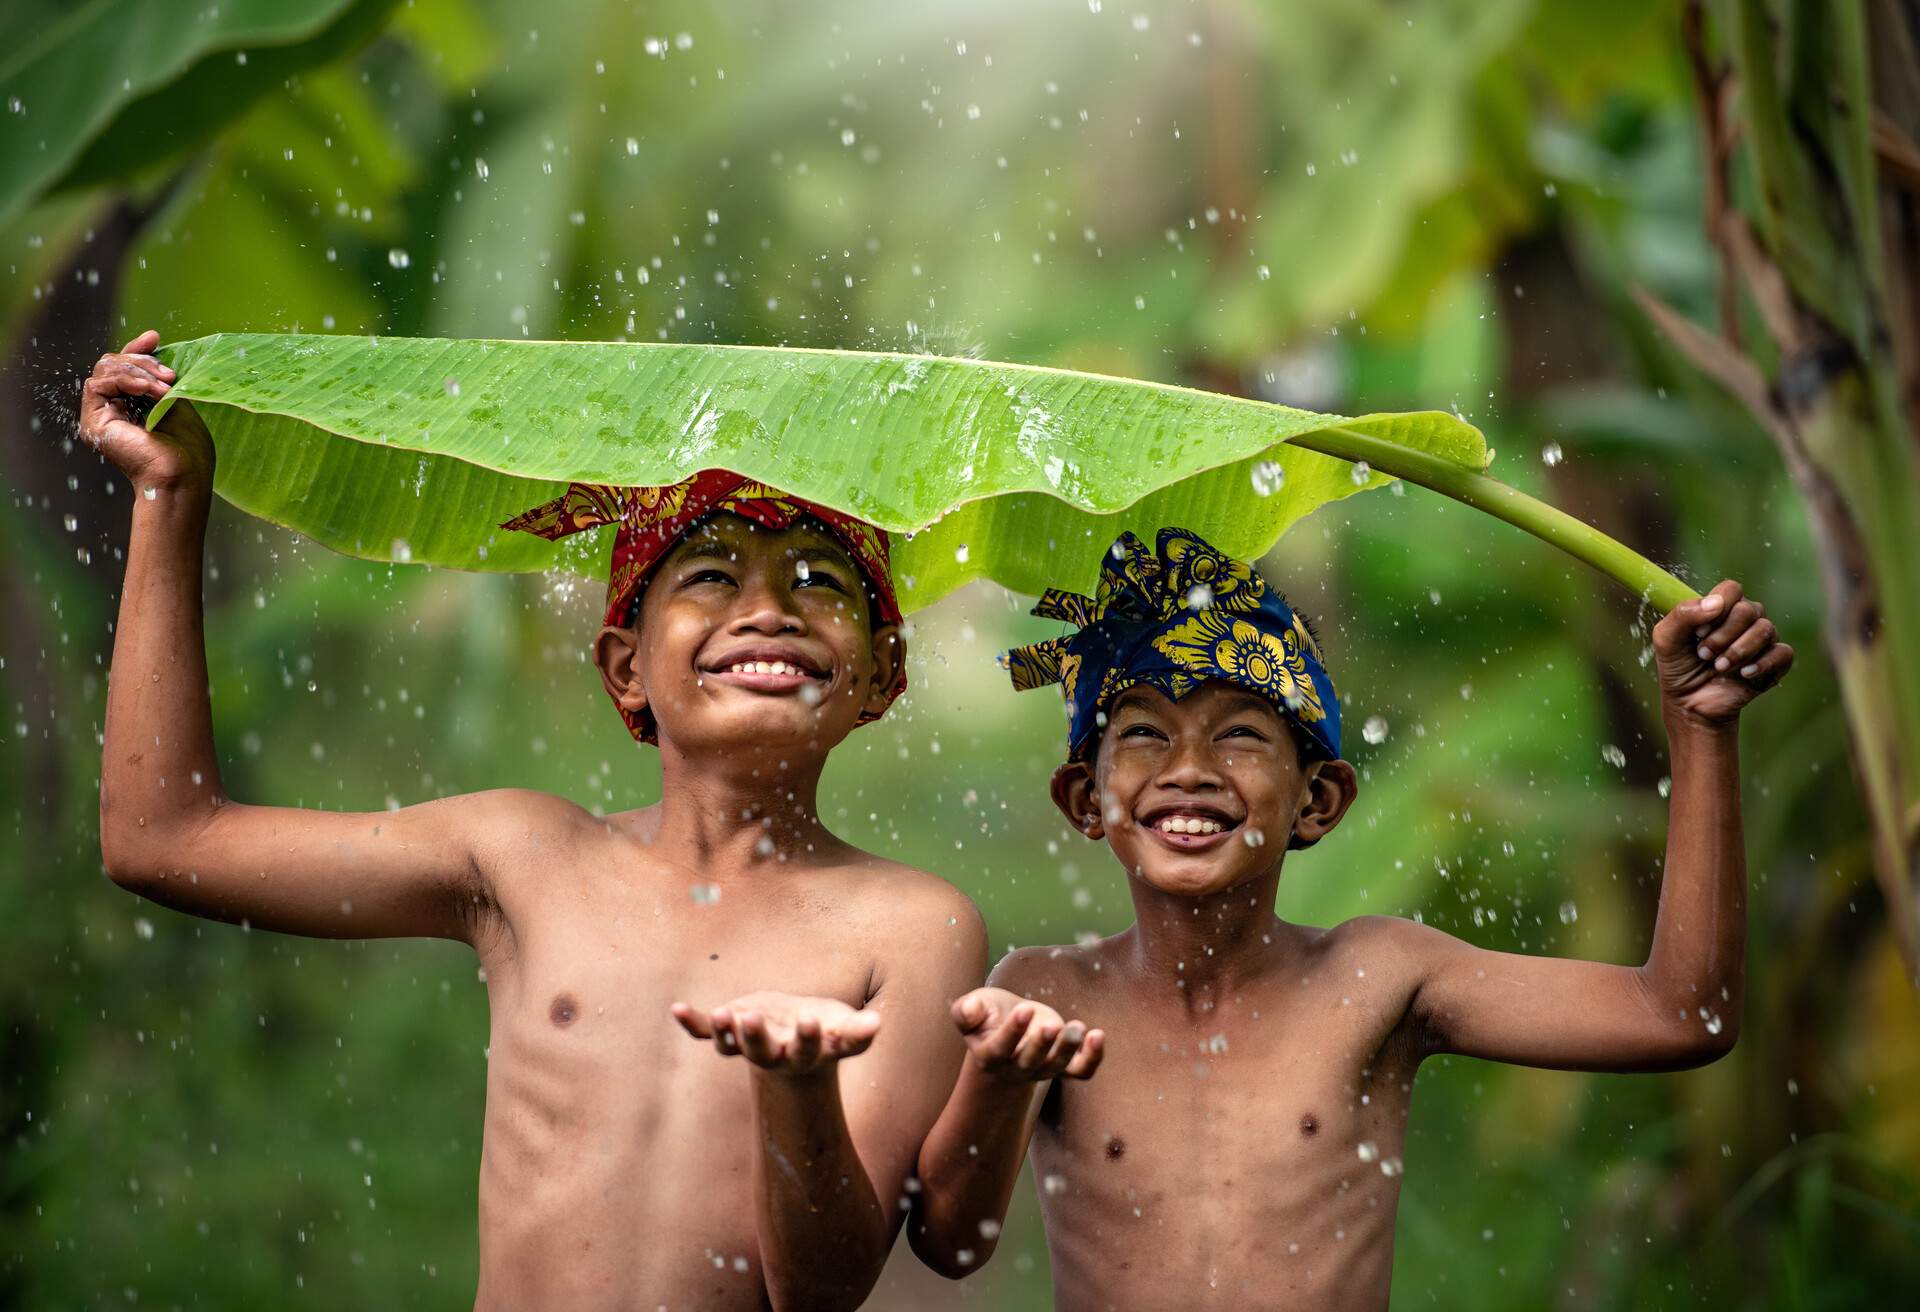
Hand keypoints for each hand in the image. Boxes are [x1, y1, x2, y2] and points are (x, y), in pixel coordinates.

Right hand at [77, 330, 213, 491]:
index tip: (154, 338)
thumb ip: (160, 376)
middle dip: (142, 361)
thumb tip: (152, 339)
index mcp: (130, 407)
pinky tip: (150, 391)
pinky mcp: (93, 421)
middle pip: (112, 364)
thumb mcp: (175, 400)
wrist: (183, 476)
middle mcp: (111, 411)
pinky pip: (99, 384)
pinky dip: (127, 381)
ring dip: (140, 372)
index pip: (123, 368)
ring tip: (165, 387)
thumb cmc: (188, 449)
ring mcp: (100, 416)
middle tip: (170, 374)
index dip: (136, 351)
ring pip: (105, 370)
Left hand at [671, 991, 880, 1075]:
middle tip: (751, 1019)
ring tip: (721, 1014)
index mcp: (805, 1053)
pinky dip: (691, 1023)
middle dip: (756, 1037)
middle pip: (762, 1052)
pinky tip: (677, 1008)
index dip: (808, 1036)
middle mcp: (774, 1055)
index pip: (808, 1047)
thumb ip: (857, 1030)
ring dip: (724, 1032)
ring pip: (732, 1046)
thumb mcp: (843, 1026)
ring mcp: (748, 1044)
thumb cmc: (826, 1028)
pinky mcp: (730, 1032)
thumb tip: (876, 1023)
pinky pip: (705, 1033)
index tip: (810, 1020)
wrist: (797, 1033)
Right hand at [952, 987, 1103, 1082]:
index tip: (1023, 1009)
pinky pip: (1081, 1070)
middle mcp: (1017, 1066)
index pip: (1001, 1048)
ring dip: (1069, 1048)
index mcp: (990, 1054)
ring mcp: (1042, 1068)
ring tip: (1078, 1027)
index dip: (1012, 1031)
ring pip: (1058, 1065)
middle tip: (1052, 1025)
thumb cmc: (986, 1015)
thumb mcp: (971, 1008)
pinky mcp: (1063, 1064)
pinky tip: (1098, 1036)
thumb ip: (966, 1011)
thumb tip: (969, 1009)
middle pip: (1031, 1061)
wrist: (1006, 1028)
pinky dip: (1092, 1058)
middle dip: (1042, 1043)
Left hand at [1652, 580, 1792, 723]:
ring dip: (1739, 651)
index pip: (1731, 589)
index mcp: (1721, 608)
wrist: (1690, 702)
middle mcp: (1745, 620)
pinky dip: (1763, 663)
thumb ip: (1683, 614)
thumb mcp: (1666, 639)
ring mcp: (1762, 640)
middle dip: (1723, 635)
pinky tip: (1743, 674)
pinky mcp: (1775, 662)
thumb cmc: (1678, 666)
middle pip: (1748, 609)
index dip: (1717, 608)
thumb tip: (1716, 602)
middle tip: (1704, 654)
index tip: (1698, 632)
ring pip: (1766, 629)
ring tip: (1719, 668)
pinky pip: (1783, 652)